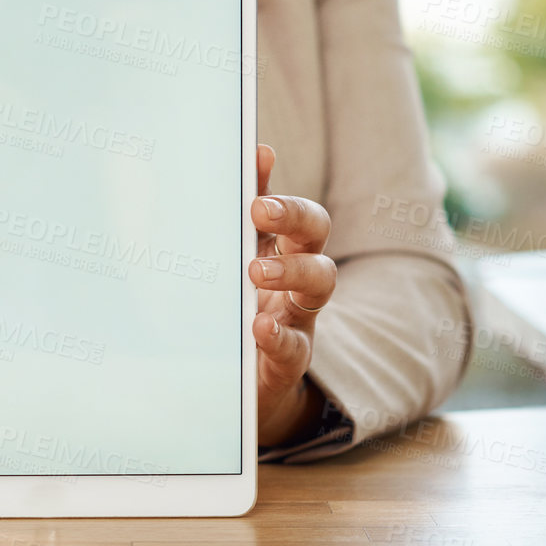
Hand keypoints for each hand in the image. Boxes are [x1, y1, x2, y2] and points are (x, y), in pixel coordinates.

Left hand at [248, 143, 336, 445]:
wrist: (237, 390)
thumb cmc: (232, 317)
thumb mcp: (225, 273)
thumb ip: (224, 230)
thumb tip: (224, 174)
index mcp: (275, 249)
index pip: (284, 207)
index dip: (273, 179)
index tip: (257, 155)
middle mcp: (294, 277)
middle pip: (314, 233)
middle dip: (293, 214)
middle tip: (259, 210)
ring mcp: (297, 316)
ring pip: (321, 281)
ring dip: (294, 269)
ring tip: (257, 270)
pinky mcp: (289, 359)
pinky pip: (296, 346)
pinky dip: (280, 335)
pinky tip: (261, 327)